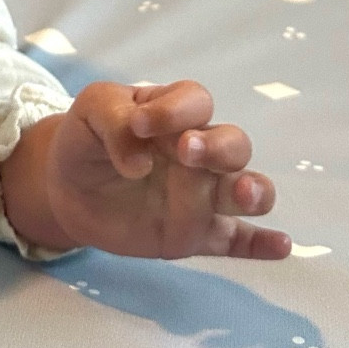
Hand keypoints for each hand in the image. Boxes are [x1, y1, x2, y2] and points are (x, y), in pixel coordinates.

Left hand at [19, 80, 290, 260]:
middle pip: (232, 144)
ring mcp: (201, 196)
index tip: (139, 124)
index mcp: (175, 114)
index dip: (175, 110)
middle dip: (217, 147)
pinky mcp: (195, 235)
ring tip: (244, 194)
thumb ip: (114, 121)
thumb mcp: (91, 112)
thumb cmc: (87, 140)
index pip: (196, 101)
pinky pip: (238, 242)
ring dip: (253, 190)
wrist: (67, 189)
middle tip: (185, 152)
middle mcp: (198, 153)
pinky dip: (261, 245)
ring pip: (246, 190)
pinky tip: (281, 246)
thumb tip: (139, 162)